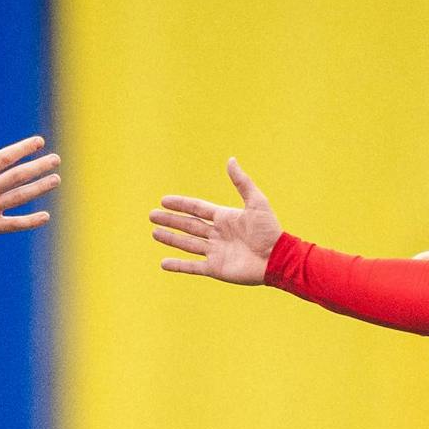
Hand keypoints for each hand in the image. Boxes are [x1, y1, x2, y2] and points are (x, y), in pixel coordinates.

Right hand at [0, 123, 58, 246]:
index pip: (5, 157)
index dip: (24, 148)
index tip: (39, 142)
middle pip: (18, 176)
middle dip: (39, 166)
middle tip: (55, 160)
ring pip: (20, 197)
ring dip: (40, 187)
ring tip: (55, 179)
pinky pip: (15, 224)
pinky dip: (31, 221)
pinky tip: (45, 216)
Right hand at [151, 158, 281, 285]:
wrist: (277, 258)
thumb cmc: (269, 230)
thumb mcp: (256, 202)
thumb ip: (242, 182)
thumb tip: (230, 160)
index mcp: (224, 218)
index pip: (197, 208)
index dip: (181, 204)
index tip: (164, 200)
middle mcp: (217, 234)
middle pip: (188, 225)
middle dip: (170, 220)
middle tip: (151, 215)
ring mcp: (215, 252)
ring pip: (187, 244)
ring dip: (170, 238)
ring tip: (154, 232)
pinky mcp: (216, 268)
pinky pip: (193, 266)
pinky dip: (178, 266)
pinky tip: (163, 263)